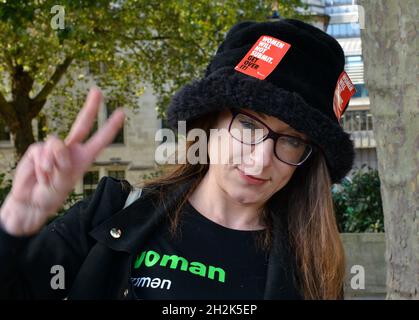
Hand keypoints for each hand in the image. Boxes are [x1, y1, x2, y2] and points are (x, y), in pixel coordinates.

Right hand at [0, 88, 124, 235]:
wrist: (30, 202)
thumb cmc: (51, 195)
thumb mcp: (62, 183)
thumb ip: (62, 163)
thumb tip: (56, 145)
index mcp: (84, 158)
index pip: (100, 139)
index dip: (110, 126)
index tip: (122, 112)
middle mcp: (71, 150)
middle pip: (82, 124)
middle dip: (90, 107)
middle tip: (98, 90)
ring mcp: (53, 148)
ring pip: (55, 144)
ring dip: (51, 164)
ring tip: (48, 178)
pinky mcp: (37, 150)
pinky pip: (40, 152)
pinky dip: (40, 166)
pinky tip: (39, 175)